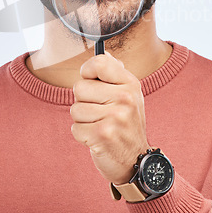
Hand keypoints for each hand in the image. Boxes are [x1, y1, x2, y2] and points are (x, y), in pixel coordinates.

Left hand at [70, 52, 149, 184]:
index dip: (88, 71)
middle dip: (83, 101)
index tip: (91, 81)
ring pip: (75, 109)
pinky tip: (97, 138)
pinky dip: (82, 135)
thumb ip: (114, 72)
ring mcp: (115, 117)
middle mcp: (125, 98)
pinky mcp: (103, 136)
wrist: (136, 160)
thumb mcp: (129, 94)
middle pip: (79, 87)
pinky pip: (75, 129)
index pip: (99, 62)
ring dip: (82, 120)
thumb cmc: (126, 123)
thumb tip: (102, 52)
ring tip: (99, 125)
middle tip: (99, 111)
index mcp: (130, 84)